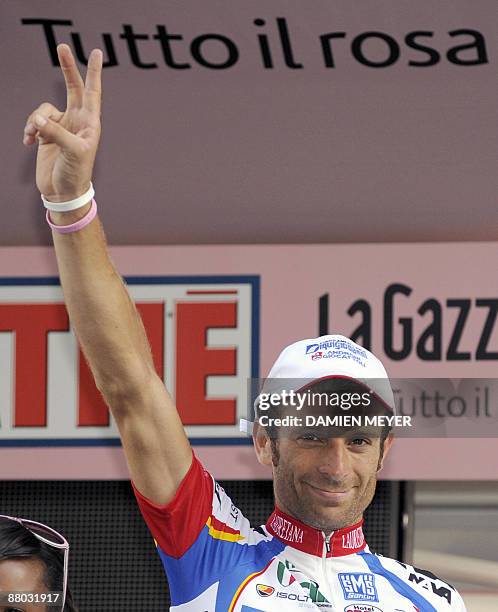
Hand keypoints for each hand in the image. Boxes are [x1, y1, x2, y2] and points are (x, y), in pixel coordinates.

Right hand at [23, 44, 102, 201]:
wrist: (63, 193)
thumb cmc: (75, 174)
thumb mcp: (72, 152)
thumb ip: (56, 132)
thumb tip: (38, 118)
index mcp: (90, 123)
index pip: (92, 92)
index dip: (94, 72)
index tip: (97, 52)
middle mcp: (77, 121)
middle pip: (72, 88)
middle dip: (67, 68)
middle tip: (62, 46)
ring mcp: (61, 127)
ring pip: (44, 108)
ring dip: (35, 119)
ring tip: (33, 136)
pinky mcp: (46, 134)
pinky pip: (34, 121)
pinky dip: (29, 129)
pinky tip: (29, 142)